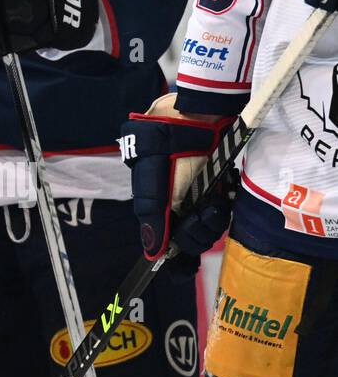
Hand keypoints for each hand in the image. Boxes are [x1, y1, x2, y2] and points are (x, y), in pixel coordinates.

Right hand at [119, 93, 236, 264]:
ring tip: (218, 202)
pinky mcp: (215, 189)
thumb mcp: (154, 175)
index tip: (185, 264)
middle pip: (188, 239)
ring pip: (207, 228)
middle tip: (209, 213)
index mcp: (154, 204)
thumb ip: (151, 211)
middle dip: (200, 233)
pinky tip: (224, 195)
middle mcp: (173, 204)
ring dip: (214, 221)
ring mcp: (195, 197)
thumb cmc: (169, 140)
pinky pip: (221, 212)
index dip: (174, 255)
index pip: (164, 242)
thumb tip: (151, 250)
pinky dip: (224, 209)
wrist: (199, 112)